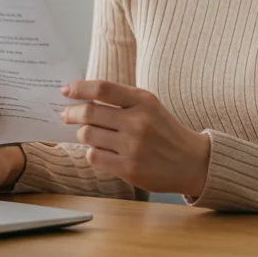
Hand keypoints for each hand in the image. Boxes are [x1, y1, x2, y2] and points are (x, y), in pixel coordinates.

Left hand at [60, 80, 211, 195]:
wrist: (192, 162)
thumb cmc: (165, 131)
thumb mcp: (150, 106)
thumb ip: (122, 100)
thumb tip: (83, 99)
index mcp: (143, 101)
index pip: (102, 89)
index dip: (79, 88)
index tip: (65, 90)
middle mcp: (138, 121)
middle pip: (90, 112)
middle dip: (72, 113)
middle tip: (66, 115)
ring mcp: (133, 146)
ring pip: (88, 135)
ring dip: (82, 134)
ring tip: (87, 134)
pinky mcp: (129, 168)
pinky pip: (94, 156)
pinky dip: (91, 152)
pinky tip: (98, 151)